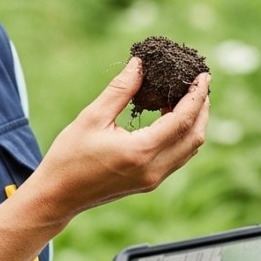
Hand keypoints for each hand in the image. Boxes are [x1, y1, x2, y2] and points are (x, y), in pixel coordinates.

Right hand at [29, 57, 210, 220]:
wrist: (58, 196)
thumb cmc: (69, 156)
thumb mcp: (92, 117)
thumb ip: (120, 90)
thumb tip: (140, 65)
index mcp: (141, 151)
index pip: (182, 120)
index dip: (196, 96)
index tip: (203, 75)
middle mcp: (153, 169)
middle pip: (195, 136)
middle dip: (202, 108)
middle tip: (199, 84)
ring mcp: (153, 180)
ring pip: (189, 149)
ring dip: (194, 123)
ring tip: (187, 97)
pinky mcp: (149, 183)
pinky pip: (177, 158)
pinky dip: (182, 136)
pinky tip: (170, 118)